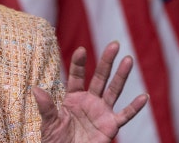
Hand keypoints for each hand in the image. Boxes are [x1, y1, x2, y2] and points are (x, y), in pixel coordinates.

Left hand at [32, 41, 148, 142]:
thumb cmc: (56, 141)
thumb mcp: (49, 124)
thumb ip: (46, 107)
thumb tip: (35, 89)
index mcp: (73, 98)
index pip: (77, 76)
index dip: (79, 63)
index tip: (81, 50)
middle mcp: (90, 101)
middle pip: (100, 77)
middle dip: (107, 61)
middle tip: (114, 44)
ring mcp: (102, 112)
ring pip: (114, 90)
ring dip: (121, 76)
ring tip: (128, 59)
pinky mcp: (111, 126)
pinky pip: (125, 115)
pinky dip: (134, 107)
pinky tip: (143, 97)